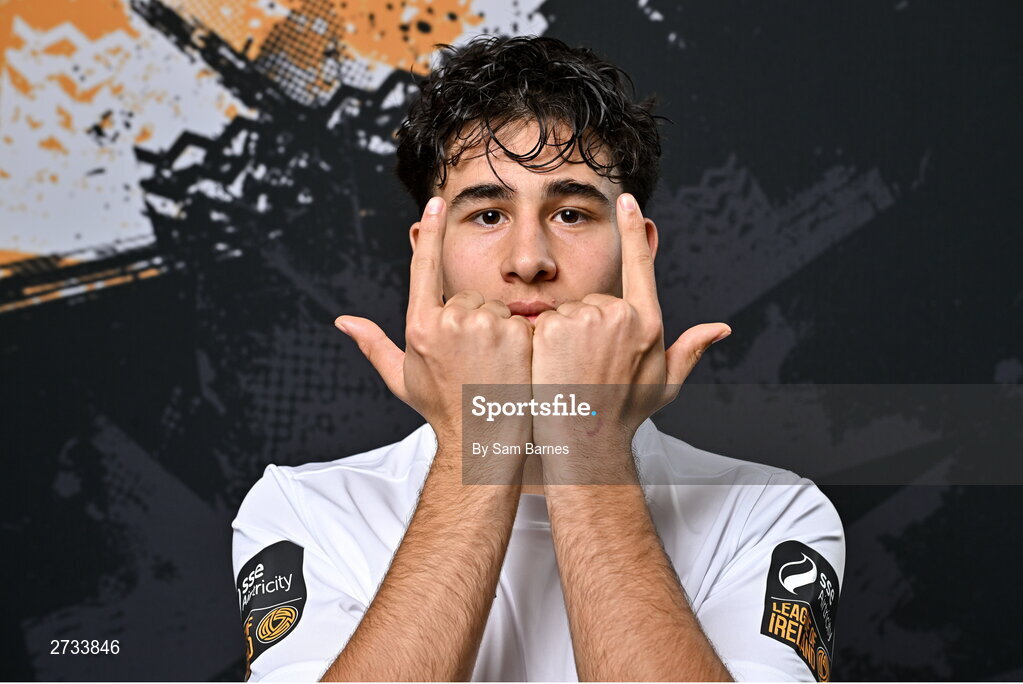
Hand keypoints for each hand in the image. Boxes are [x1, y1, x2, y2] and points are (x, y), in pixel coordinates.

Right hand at [335, 197, 534, 453]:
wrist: (483, 440)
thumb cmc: (443, 411)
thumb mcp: (403, 378)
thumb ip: (374, 345)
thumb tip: (343, 321)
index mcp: (420, 326)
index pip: (424, 267)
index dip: (430, 233)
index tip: (434, 202)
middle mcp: (448, 321)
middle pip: (467, 298)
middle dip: (472, 321)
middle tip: (474, 360)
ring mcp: (483, 325)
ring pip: (494, 309)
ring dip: (496, 330)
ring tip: (493, 366)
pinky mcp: (515, 333)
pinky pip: (519, 321)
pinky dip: (519, 338)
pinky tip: (514, 365)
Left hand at [530, 193, 729, 472]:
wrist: (583, 442)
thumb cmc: (623, 415)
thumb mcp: (663, 384)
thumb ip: (689, 350)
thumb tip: (721, 328)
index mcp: (647, 324)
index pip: (640, 266)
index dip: (634, 232)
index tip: (628, 201)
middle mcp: (621, 317)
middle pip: (594, 300)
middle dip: (585, 326)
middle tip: (585, 365)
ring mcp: (586, 321)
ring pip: (566, 311)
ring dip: (561, 335)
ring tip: (567, 370)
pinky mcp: (552, 328)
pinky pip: (542, 321)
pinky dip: (539, 340)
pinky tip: (547, 366)